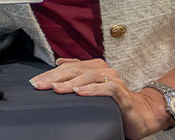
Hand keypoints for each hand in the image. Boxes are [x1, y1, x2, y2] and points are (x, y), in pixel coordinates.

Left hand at [30, 57, 167, 138]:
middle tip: (39, 86)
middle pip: (75, 70)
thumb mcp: (92, 85)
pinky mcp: (122, 92)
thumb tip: (58, 62)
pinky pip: (107, 88)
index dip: (50, 74)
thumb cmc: (113, 101)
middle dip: (55, 78)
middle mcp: (102, 70)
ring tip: (57, 89)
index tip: (34, 82)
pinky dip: (92, 89)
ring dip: (71, 83)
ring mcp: (113, 80)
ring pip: (89, 76)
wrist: (140, 113)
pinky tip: (80, 93)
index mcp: (93, 66)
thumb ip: (77, 72)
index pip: (67, 68)